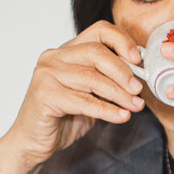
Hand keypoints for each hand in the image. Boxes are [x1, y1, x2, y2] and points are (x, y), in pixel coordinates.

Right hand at [0, 22, 144, 173]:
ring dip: (119, 94)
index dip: (122, 41)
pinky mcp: (44, 95)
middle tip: (139, 89)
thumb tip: (140, 76)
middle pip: (96, 52)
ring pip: (91, 78)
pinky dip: (106, 110)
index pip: (99, 31)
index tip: (139, 60)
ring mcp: (46, 74)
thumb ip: (108, 80)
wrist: (33, 142)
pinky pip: (83, 101)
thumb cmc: (63, 117)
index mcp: (66, 51)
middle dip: (123, 71)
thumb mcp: (90, 93)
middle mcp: (54, 57)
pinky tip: (121, 116)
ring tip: (135, 106)